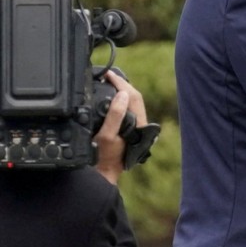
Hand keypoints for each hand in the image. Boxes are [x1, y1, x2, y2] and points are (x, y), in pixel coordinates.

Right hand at [93, 70, 147, 184]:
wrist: (104, 172)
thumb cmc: (104, 156)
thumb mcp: (107, 135)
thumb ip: (115, 115)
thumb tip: (122, 94)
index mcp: (138, 123)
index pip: (133, 95)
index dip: (120, 82)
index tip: (108, 74)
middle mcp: (140, 123)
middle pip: (134, 97)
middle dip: (121, 83)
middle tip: (107, 75)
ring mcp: (135, 126)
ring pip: (131, 102)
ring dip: (121, 90)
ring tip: (108, 82)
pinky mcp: (130, 128)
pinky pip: (127, 109)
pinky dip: (119, 99)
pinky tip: (110, 97)